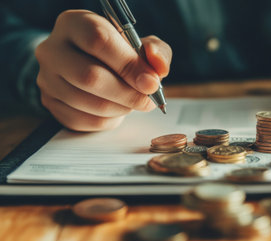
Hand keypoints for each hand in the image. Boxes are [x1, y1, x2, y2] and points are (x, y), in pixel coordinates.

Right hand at [35, 10, 171, 130]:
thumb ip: (155, 52)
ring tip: (133, 102)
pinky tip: (117, 109)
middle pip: (90, 77)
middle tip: (147, 99)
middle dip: (128, 93)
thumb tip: (158, 69)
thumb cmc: (116, 52)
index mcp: (75, 24)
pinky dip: (109, 120)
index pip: (99, 41)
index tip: (151, 82)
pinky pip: (84, 121)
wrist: (90, 65)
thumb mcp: (140, 44)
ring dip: (121, 108)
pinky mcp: (51, 103)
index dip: (129, 65)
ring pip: (89, 103)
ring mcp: (47, 78)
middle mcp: (53, 49)